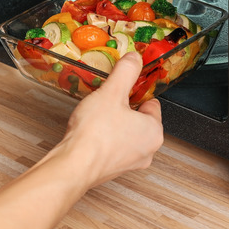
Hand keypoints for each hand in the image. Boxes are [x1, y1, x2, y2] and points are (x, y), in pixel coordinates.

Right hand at [56, 51, 164, 187]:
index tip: (122, 89)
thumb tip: (134, 59)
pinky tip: (91, 133)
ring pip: (126, 134)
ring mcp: (130, 163)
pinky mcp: (113, 170)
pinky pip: (114, 147)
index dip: (134, 93)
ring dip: (114, 124)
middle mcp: (147, 150)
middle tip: (107, 102)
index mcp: (154, 131)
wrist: (74, 165)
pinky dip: (105, 139)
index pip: (152, 104)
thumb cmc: (95, 134)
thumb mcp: (111, 92)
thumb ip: (126, 72)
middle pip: (139, 119)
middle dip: (123, 109)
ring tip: (97, 117)